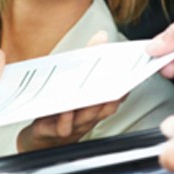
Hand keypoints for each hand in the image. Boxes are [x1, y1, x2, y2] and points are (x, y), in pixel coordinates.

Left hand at [17, 31, 120, 152]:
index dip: (126, 83)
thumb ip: (88, 57)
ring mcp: (74, 125)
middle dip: (112, 92)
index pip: (116, 93)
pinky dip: (66, 119)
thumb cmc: (59, 108)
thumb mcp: (74, 81)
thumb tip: (102, 35)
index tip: (134, 70)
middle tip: (117, 80)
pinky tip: (66, 109)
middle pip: (105, 105)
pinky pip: (64, 127)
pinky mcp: (56, 132)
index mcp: (96, 103)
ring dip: (91, 105)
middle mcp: (89, 116)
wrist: (39, 138)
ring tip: (92, 92)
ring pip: (87, 116)